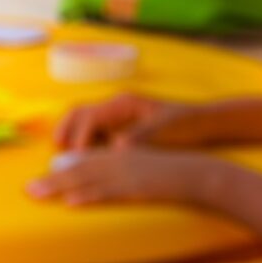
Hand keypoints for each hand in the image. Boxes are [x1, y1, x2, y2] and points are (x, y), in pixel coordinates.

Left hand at [26, 144, 210, 206]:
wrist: (201, 173)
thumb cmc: (178, 176)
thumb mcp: (148, 171)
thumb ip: (126, 177)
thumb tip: (107, 187)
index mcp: (121, 157)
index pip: (86, 162)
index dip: (62, 171)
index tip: (41, 178)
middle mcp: (118, 162)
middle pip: (78, 170)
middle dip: (51, 181)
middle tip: (28, 190)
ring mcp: (126, 174)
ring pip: (86, 180)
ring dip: (59, 187)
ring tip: (37, 194)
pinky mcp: (136, 188)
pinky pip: (108, 192)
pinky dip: (89, 196)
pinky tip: (72, 201)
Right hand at [54, 93, 203, 151]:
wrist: (203, 122)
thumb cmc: (186, 125)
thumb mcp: (164, 130)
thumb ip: (139, 136)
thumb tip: (117, 147)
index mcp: (124, 104)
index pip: (91, 116)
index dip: (80, 137)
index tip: (77, 156)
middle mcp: (117, 106)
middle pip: (79, 113)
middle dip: (66, 131)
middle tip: (58, 153)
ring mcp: (118, 116)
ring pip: (84, 122)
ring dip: (72, 136)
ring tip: (63, 156)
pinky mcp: (122, 127)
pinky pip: (96, 132)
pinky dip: (85, 143)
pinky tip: (83, 159)